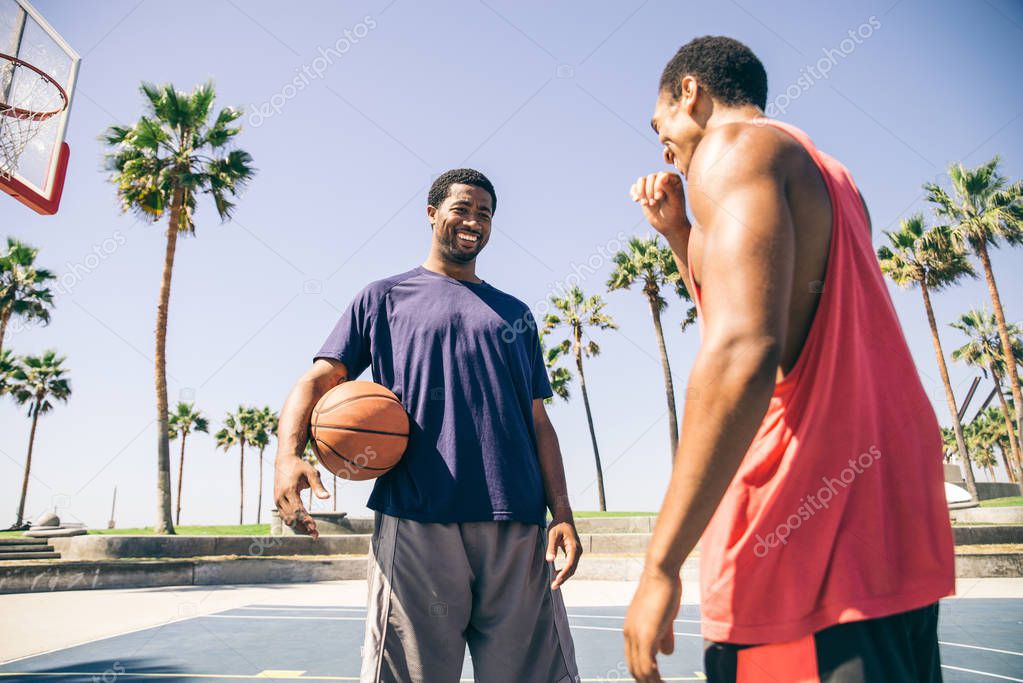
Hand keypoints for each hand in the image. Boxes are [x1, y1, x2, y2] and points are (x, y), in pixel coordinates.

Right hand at [274, 453, 329, 538]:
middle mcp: (280, 497)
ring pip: (286, 519)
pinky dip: (293, 523)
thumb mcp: (311, 473)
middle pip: (292, 518)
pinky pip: (284, 516)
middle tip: (316, 535)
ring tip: (312, 533)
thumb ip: (318, 486)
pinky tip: (303, 527)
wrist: (284, 461)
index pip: (297, 510)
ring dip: (299, 527)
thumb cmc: (300, 467)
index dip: (306, 520)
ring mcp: (277, 500)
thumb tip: (327, 497)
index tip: (314, 528)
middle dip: (303, 527)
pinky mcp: (277, 502)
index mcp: (289, 490)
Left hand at [546, 519, 581, 589]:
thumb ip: (551, 547)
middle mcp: (578, 550)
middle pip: (572, 568)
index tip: (556, 580)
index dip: (564, 573)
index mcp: (574, 546)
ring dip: (564, 576)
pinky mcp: (574, 552)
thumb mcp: (552, 535)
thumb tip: (550, 561)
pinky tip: (557, 574)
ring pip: (572, 568)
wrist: (565, 518)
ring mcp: (577, 552)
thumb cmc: (558, 525)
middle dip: (563, 578)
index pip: (570, 564)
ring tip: (554, 583)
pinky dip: (565, 570)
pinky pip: (571, 564)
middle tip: (553, 586)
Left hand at [624, 566, 682, 682]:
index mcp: (631, 631)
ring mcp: (636, 635)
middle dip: (646, 682)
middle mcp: (629, 635)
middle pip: (634, 669)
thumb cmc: (664, 590)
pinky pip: (648, 664)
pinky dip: (654, 677)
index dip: (643, 675)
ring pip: (641, 670)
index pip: (633, 661)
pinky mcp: (646, 635)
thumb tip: (665, 654)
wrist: (660, 572)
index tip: (654, 681)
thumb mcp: (664, 618)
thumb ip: (664, 636)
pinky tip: (662, 682)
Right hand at [629, 172, 690, 237]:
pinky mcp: (644, 193)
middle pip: (650, 177)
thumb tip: (662, 175)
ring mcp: (652, 186)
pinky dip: (634, 193)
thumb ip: (670, 188)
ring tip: (645, 203)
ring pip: (641, 180)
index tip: (659, 198)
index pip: (661, 175)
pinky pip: (635, 187)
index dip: (657, 185)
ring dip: (641, 192)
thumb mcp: (675, 201)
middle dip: (649, 191)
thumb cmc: (675, 212)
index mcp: (673, 179)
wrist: (669, 225)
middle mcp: (662, 180)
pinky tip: (636, 201)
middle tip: (653, 203)